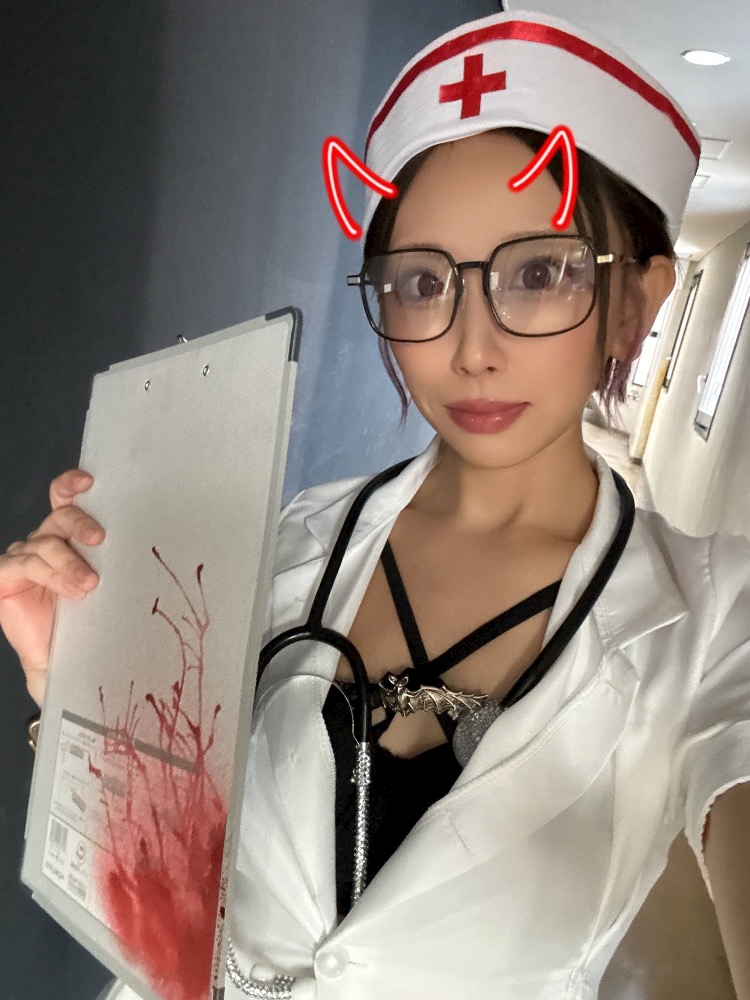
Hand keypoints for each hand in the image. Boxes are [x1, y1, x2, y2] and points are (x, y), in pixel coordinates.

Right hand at [0, 469, 104, 706]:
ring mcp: (24, 557)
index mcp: (70, 535)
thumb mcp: (109, 580)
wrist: (72, 659)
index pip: (66, 498)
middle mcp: (46, 540)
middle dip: (80, 523)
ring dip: (69, 563)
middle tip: (99, 539)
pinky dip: (50, 575)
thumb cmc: (95, 618)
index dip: (72, 484)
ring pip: (46, 544)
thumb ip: (115, 557)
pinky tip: (69, 591)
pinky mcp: (6, 577)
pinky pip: (26, 566)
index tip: (89, 481)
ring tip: (89, 585)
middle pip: (60, 517)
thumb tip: (148, 539)